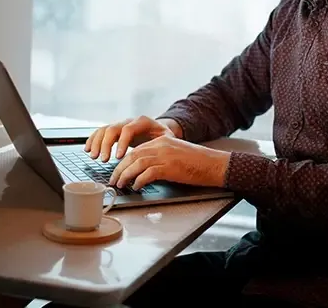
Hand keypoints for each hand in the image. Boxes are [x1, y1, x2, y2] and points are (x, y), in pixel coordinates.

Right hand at [84, 116, 181, 161]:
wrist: (159, 129)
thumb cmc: (163, 136)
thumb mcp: (167, 138)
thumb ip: (161, 143)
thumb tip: (153, 153)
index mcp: (142, 122)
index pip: (128, 130)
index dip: (121, 143)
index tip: (118, 158)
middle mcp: (129, 121)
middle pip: (113, 128)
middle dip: (106, 145)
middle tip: (104, 159)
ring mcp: (120, 124)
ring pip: (104, 130)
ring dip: (96, 143)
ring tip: (94, 157)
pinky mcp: (115, 130)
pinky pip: (100, 132)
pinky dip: (92, 140)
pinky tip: (87, 149)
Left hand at [109, 136, 230, 189]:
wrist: (214, 164)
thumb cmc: (197, 162)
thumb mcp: (175, 153)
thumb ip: (159, 157)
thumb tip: (142, 171)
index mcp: (161, 140)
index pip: (136, 149)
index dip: (124, 161)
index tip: (118, 171)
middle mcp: (161, 145)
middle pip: (132, 156)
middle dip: (120, 169)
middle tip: (113, 180)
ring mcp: (165, 155)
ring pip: (137, 164)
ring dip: (125, 175)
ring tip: (120, 185)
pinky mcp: (170, 167)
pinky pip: (148, 173)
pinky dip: (139, 181)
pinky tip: (136, 187)